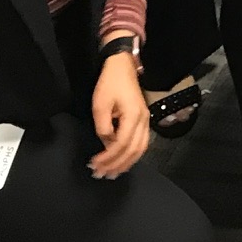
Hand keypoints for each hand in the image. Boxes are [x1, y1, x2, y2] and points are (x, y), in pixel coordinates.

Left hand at [88, 46, 149, 178]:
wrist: (122, 67)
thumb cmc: (110, 84)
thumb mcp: (100, 105)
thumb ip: (103, 127)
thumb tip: (106, 144)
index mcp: (133, 116)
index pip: (122, 144)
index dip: (108, 157)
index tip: (94, 164)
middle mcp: (144, 120)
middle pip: (133, 150)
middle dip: (117, 165)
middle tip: (101, 174)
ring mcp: (146, 120)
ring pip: (141, 149)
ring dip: (126, 163)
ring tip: (113, 173)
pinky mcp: (144, 120)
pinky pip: (141, 143)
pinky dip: (132, 155)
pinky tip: (123, 161)